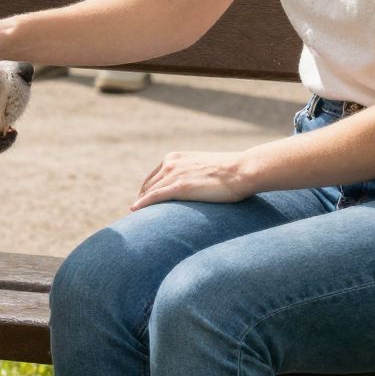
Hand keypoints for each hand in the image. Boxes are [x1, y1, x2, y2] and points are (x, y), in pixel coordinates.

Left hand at [130, 151, 253, 210]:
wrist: (241, 170)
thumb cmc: (229, 172)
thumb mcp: (204, 168)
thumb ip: (192, 174)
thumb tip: (192, 187)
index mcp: (175, 157)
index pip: (154, 176)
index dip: (147, 190)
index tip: (143, 201)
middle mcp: (171, 163)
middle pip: (149, 185)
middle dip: (142, 198)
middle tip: (138, 213)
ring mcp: (174, 174)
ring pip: (150, 191)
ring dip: (141, 204)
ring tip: (136, 218)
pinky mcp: (180, 187)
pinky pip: (154, 196)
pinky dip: (142, 203)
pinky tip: (134, 210)